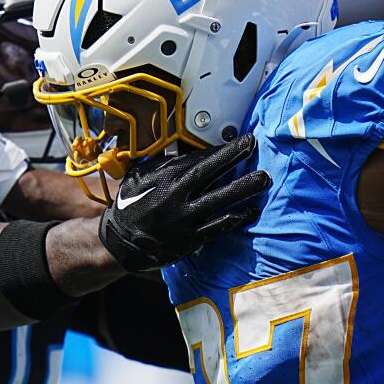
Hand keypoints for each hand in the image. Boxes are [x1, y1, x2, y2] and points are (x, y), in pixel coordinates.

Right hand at [99, 134, 269, 271]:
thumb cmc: (131, 205)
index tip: (242, 140)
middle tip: (254, 146)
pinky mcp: (189, 238)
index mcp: (163, 177)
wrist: (119, 242)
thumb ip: (165, 164)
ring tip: (264, 179)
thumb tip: (190, 154)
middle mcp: (175, 195)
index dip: (222, 149)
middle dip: (233, 158)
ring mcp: (183, 218)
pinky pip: (217, 227)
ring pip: (218, 200)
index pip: (197, 158)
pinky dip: (235, 218)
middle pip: (209, 172)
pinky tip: (251, 210)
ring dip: (243, 188)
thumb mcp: (141, 176)